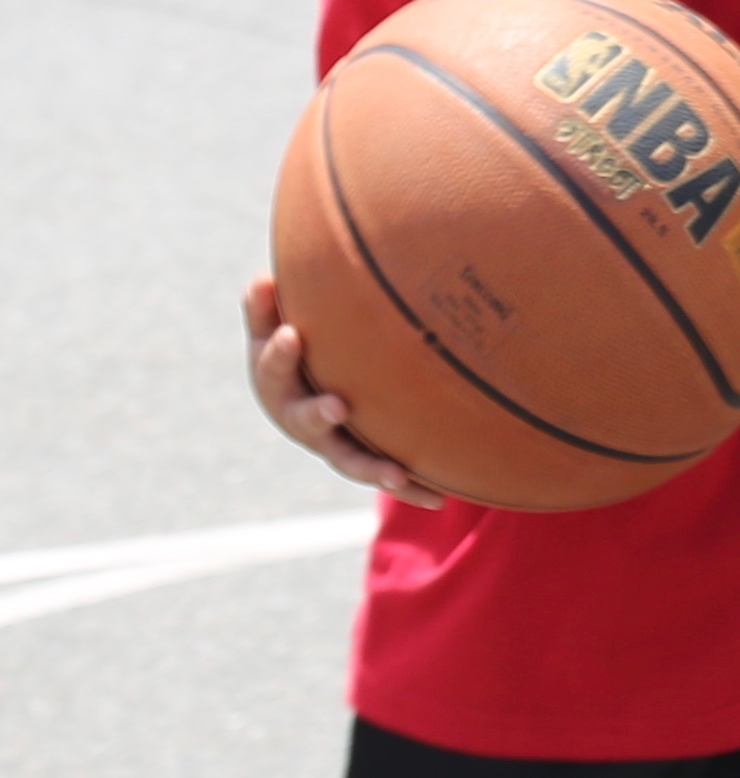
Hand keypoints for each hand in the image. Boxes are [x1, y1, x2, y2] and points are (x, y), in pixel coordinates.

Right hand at [242, 277, 443, 508]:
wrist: (316, 390)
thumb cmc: (298, 349)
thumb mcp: (276, 327)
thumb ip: (267, 308)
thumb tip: (262, 279)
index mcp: (279, 386)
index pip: (272, 370)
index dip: (279, 355)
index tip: (292, 334)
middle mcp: (303, 421)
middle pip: (305, 421)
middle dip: (318, 414)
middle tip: (337, 406)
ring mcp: (334, 444)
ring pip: (348, 459)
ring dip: (370, 467)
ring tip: (394, 474)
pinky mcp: (365, 458)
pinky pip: (387, 474)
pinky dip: (412, 487)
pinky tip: (439, 498)